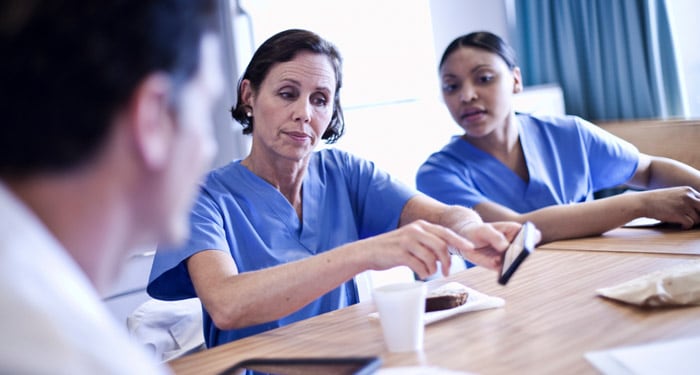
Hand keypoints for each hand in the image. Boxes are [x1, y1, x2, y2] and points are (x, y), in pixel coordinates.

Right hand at [358, 220, 473, 278]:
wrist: (369, 251)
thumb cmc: (393, 248)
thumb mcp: (412, 240)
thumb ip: (428, 244)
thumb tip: (446, 256)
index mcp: (421, 226)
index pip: (446, 232)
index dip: (460, 241)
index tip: (470, 249)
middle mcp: (415, 230)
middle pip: (442, 245)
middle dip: (448, 261)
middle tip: (447, 271)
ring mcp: (407, 241)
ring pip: (432, 256)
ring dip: (434, 268)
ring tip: (429, 272)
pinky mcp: (400, 253)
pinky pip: (419, 265)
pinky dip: (424, 272)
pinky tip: (421, 273)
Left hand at [454, 221, 539, 269]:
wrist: (467, 238)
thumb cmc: (479, 231)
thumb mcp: (484, 230)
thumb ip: (495, 237)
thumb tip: (506, 248)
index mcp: (517, 231)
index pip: (533, 234)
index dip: (533, 238)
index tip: (528, 240)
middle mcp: (516, 245)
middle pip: (526, 252)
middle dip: (522, 254)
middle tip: (518, 253)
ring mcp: (509, 257)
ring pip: (515, 264)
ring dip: (512, 264)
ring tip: (506, 262)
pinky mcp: (499, 267)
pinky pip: (504, 271)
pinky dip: (502, 272)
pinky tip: (498, 270)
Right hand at [640, 187, 699, 227]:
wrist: (643, 202)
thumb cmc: (657, 200)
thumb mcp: (674, 194)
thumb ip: (686, 198)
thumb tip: (697, 210)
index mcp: (688, 190)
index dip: (699, 209)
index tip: (695, 214)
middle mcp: (688, 197)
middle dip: (699, 216)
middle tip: (694, 220)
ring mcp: (684, 205)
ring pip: (698, 218)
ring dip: (692, 222)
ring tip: (684, 222)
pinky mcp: (679, 215)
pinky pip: (690, 224)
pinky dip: (686, 226)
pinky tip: (681, 226)